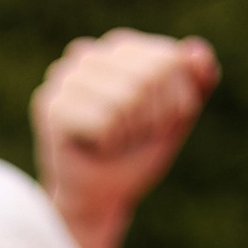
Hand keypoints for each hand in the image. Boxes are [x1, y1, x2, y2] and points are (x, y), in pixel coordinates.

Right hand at [31, 28, 220, 244]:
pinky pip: (106, 121)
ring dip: (129, 134)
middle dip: (153, 119)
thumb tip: (197, 51)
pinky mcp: (50, 105)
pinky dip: (110, 144)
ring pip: (128, 99)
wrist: (99, 200)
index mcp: (118, 46)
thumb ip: (198, 80)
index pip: (170, 60)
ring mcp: (63, 78)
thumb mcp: (178, 116)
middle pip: (150, 77)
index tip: (155, 124)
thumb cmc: (135, 154)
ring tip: (112, 144)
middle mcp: (87, 54)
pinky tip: (93, 149)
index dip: (176, 100)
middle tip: (132, 138)